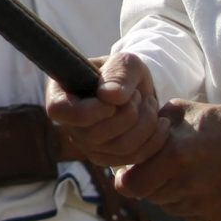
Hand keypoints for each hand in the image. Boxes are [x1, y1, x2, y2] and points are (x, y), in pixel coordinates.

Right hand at [46, 51, 167, 166]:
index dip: (89, 111)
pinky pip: (134, 157)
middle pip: (94, 135)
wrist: (139, 92)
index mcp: (61, 94)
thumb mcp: (125, 62)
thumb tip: (109, 97)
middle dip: (128, 114)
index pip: (59, 111)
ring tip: (150, 104)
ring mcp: (87, 146)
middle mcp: (69, 125)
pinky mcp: (108, 158)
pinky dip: (154, 139)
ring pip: (119, 147)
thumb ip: (118, 74)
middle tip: (139, 95)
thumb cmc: (125, 73)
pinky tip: (160, 122)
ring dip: (145, 123)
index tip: (112, 101)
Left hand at [113, 101, 220, 220]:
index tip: (133, 171)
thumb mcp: (180, 111)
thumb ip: (151, 125)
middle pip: (149, 197)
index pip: (129, 185)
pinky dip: (191, 203)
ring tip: (189, 173)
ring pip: (169, 207)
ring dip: (171, 194)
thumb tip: (131, 142)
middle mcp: (185, 185)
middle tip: (166, 168)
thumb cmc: (218, 124)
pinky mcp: (215, 218)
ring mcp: (201, 205)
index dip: (127, 178)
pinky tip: (205, 184)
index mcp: (173, 158)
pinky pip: (190, 216)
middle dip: (151, 183)